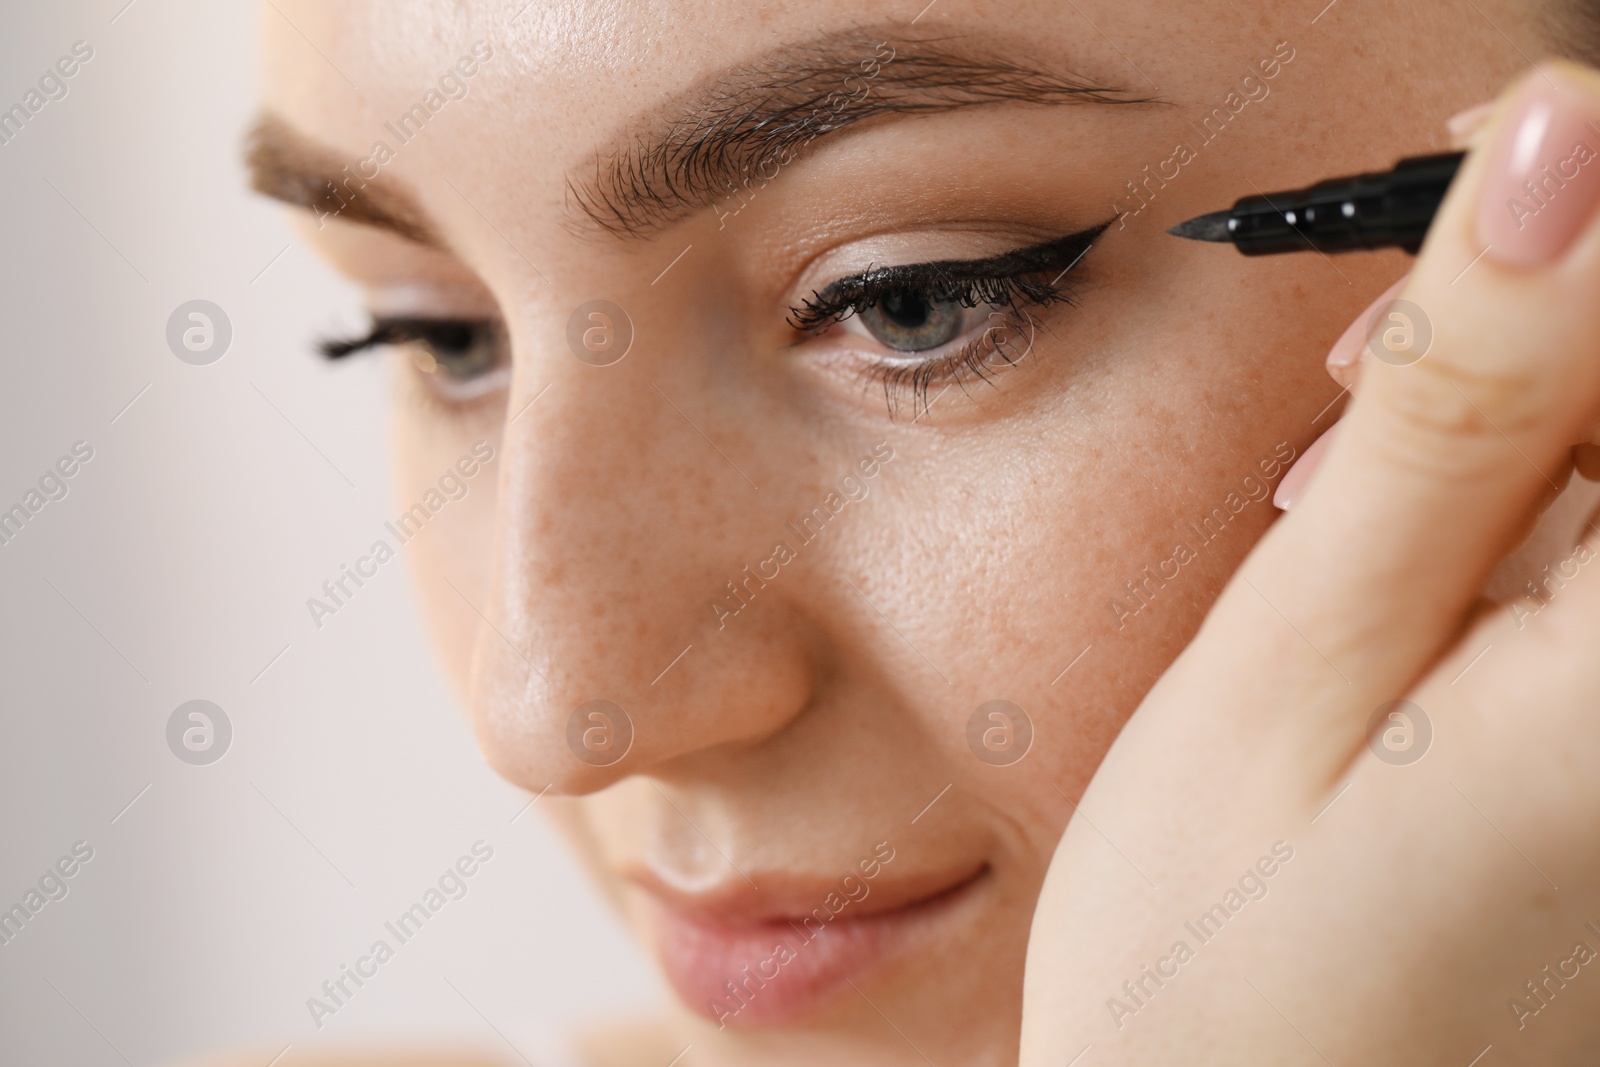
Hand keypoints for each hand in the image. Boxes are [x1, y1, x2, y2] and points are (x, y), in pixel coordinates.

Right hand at [1021, 60, 1599, 1066]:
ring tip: (1360, 510)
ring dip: (1533, 432)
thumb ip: (1454, 413)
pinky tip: (1429, 590)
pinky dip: (1542, 537)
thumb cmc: (1221, 981)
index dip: (1588, 216)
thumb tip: (1563, 140)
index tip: (1470, 186)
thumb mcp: (1297, 663)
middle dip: (1555, 326)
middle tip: (1365, 365)